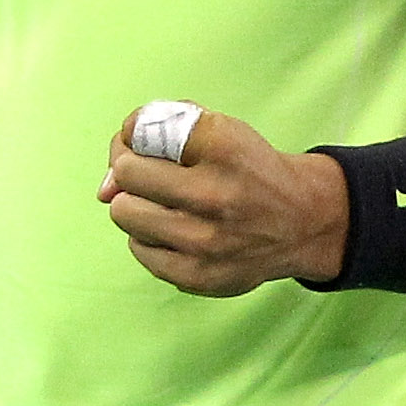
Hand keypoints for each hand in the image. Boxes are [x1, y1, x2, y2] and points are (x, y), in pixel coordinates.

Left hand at [98, 107, 348, 295]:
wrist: (302, 221)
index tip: (147, 142)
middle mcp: (216, 194)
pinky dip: (149, 237)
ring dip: (136, 205)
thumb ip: (156, 133)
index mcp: (223, 146)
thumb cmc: (247, 169)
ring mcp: (206, 241)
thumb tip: (104, 188)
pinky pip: (139, 250)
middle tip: (147, 175)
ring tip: (164, 204)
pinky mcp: (199, 276)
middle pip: (126, 174)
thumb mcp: (219, 129)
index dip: (135, 134)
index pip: (143, 129)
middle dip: (129, 171)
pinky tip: (175, 230)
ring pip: (125, 214)